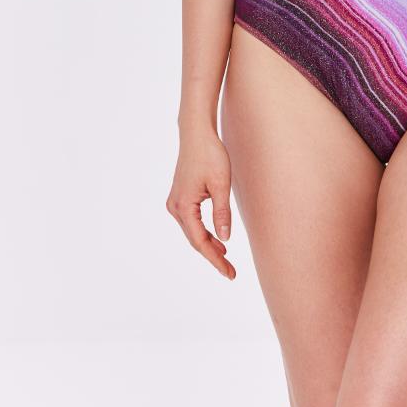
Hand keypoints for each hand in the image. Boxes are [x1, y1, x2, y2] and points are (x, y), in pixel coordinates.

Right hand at [165, 126, 236, 279]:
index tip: (230, 273)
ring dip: (208, 244)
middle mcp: (175, 207)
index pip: (200, 242)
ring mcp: (175, 202)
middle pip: (195, 240)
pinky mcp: (180, 196)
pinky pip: (191, 221)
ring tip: (226, 257)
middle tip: (231, 272)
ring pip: (192, 231)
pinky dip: (204, 231)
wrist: (196, 133)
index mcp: (184, 207)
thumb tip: (225, 239)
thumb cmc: (210, 155)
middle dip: (212, 256)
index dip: (215, 259)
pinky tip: (217, 237)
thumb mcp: (222, 184)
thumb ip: (222, 212)